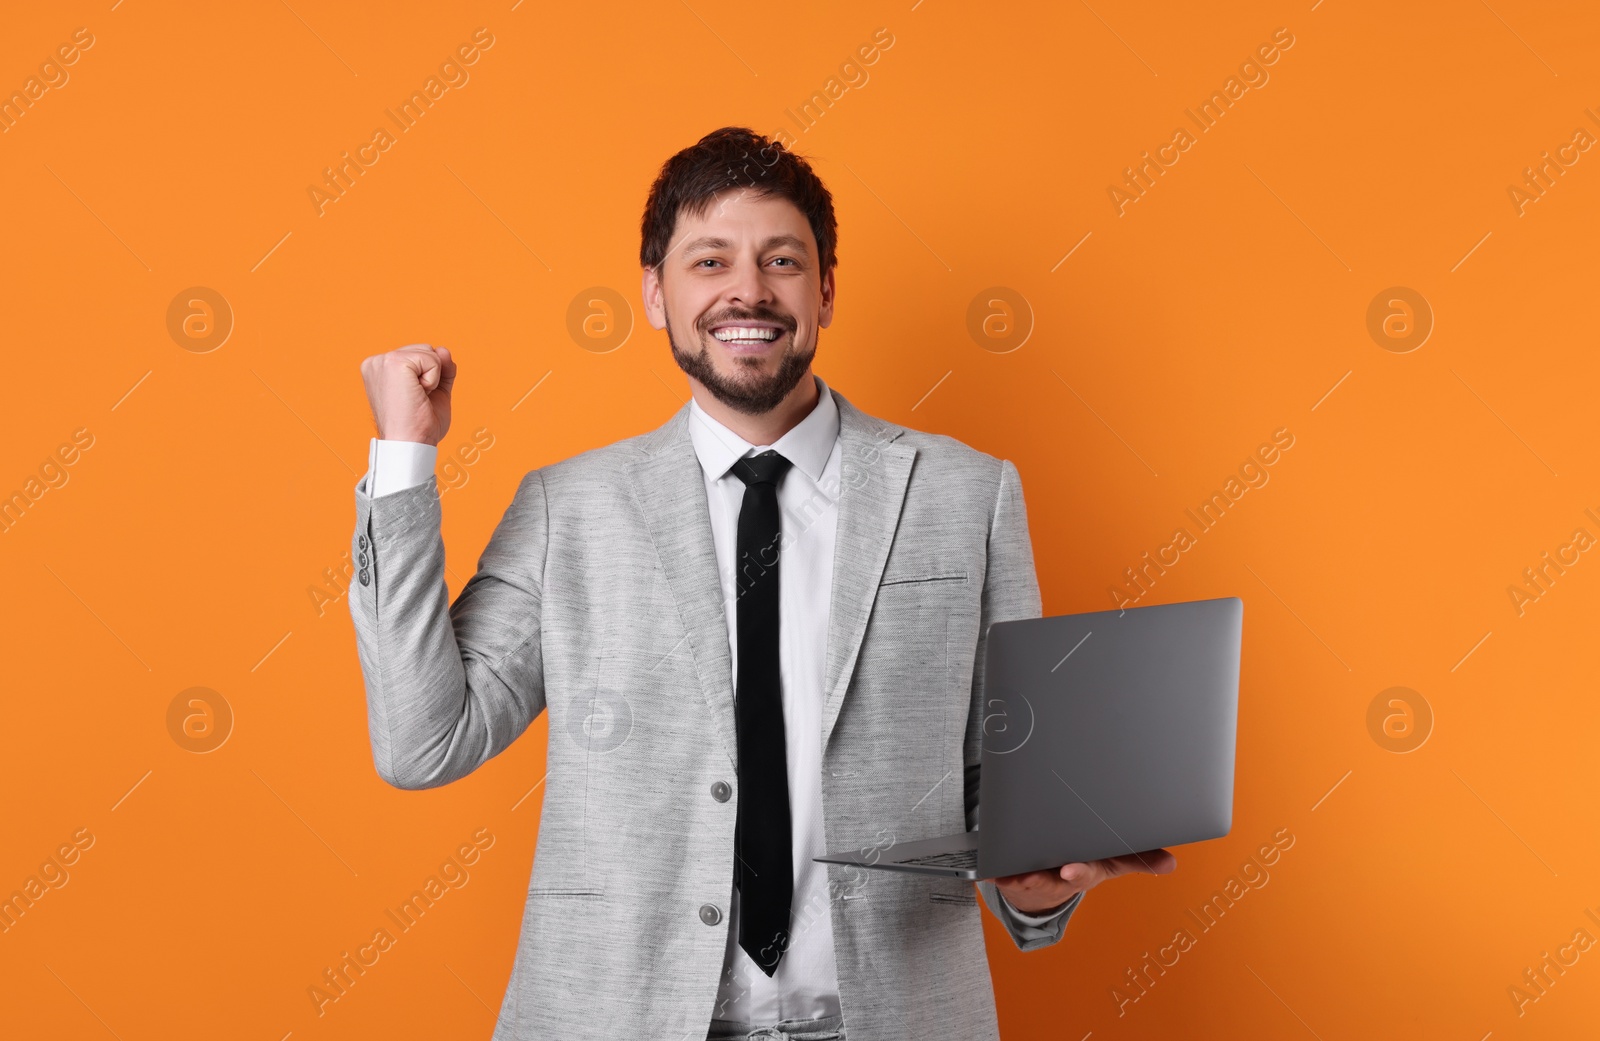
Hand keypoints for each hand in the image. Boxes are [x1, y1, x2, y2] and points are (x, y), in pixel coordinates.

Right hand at [360, 344, 455, 444]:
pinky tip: (418, 395)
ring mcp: (382, 361)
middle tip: (416, 400)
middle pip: (425, 349)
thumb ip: (441, 369)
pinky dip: (433, 380)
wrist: (410, 444)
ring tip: (416, 398)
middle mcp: (376, 362)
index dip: (429, 377)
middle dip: (432, 375)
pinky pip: (432, 359)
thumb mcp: (435, 392)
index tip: (414, 399)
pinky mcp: (393, 363)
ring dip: (433, 378)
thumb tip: (443, 350)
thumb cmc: (419, 426)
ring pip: (429, 352)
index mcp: (380, 369)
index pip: (419, 355)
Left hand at [992, 848, 1176, 914]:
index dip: (1078, 871)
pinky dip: (996, 873)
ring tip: (1012, 874)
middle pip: (1055, 877)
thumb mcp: (1111, 861)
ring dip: (1021, 877)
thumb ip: (1139, 859)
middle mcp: (1061, 877)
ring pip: (1029, 877)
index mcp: (1086, 871)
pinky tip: (989, 870)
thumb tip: (1171, 865)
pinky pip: (1003, 874)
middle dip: (1049, 876)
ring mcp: (1038, 877)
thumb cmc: (1083, 862)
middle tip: (1048, 871)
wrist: (1047, 883)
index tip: (1070, 869)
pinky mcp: (1014, 875)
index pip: (1085, 872)